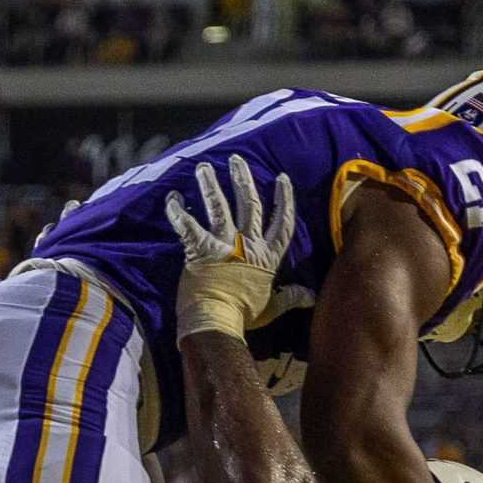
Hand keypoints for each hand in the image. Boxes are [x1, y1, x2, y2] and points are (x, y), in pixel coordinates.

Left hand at [166, 155, 295, 342]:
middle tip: (237, 160)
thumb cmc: (243, 316)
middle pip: (249, 204)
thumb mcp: (271, 307)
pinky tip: (172, 197)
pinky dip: (178, 211)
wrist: (216, 322)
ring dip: (210, 185)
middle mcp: (247, 245)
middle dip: (243, 180)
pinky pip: (187, 225)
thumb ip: (291, 297)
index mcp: (266, 257)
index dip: (284, 200)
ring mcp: (224, 245)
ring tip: (204, 167)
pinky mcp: (200, 249)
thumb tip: (311, 297)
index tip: (282, 179)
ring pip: (219, 206)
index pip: (282, 223)